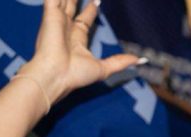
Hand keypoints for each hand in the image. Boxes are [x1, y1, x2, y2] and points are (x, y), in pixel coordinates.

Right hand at [20, 0, 141, 104]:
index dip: (91, 10)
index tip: (97, 1)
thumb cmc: (76, 75)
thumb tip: (141, 60)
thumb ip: (120, 61)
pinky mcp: (50, 15)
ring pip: (63, 0)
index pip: (84, 20)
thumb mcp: (104, 68)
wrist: (56, 75)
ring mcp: (57, 21)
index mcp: (76, 41)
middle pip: (72, 7)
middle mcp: (65, 29)